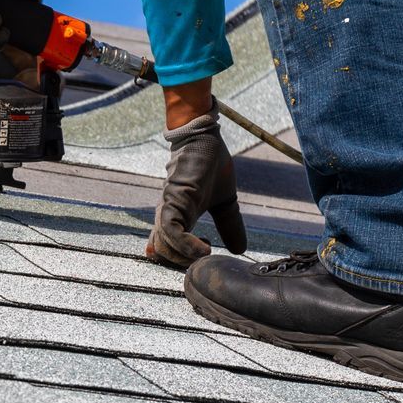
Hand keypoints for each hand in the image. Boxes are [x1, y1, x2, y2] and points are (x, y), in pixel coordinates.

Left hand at [147, 108, 248, 266]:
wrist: (205, 138)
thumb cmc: (210, 166)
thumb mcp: (225, 202)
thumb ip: (229, 225)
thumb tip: (240, 249)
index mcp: (178, 218)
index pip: (166, 248)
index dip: (178, 261)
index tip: (200, 264)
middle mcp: (169, 216)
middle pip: (162, 253)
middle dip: (182, 263)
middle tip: (205, 260)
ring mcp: (169, 208)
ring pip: (164, 245)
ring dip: (185, 257)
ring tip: (208, 254)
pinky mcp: (174, 199)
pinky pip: (172, 231)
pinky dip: (186, 245)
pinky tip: (205, 249)